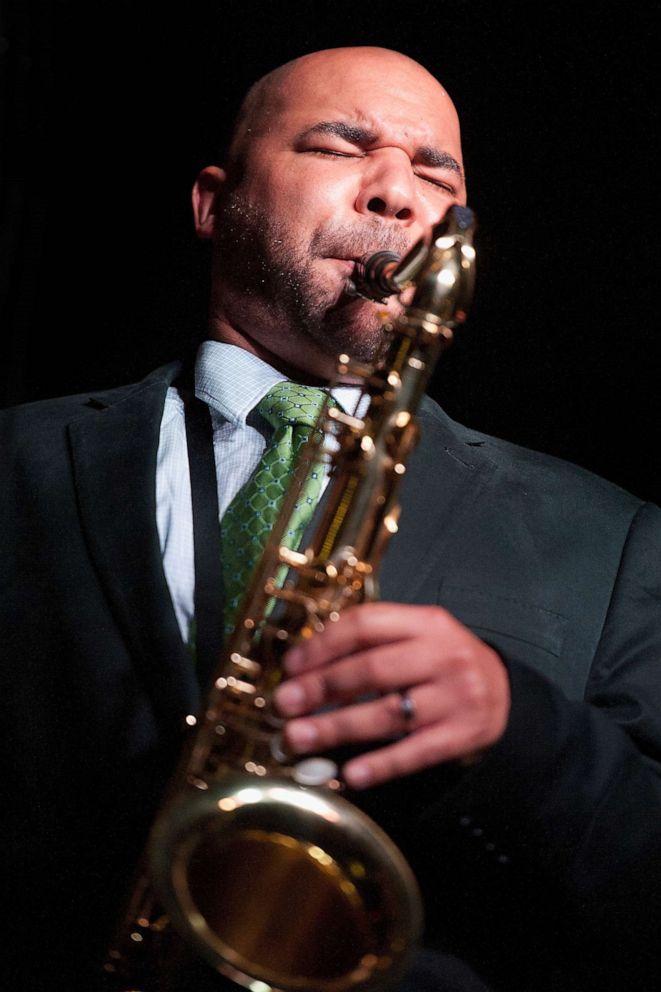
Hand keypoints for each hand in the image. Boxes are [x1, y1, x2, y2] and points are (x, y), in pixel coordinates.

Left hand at [274, 602, 510, 788]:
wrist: (505, 694)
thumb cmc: (443, 664)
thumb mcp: (418, 637)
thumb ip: (373, 643)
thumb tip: (305, 666)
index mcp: (427, 622)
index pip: (366, 625)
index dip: (323, 645)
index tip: (291, 665)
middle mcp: (443, 655)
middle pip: (373, 669)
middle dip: (321, 688)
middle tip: (284, 704)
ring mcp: (456, 697)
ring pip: (388, 713)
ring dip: (337, 727)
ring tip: (299, 738)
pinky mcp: (462, 735)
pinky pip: (415, 753)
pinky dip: (380, 764)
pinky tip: (350, 773)